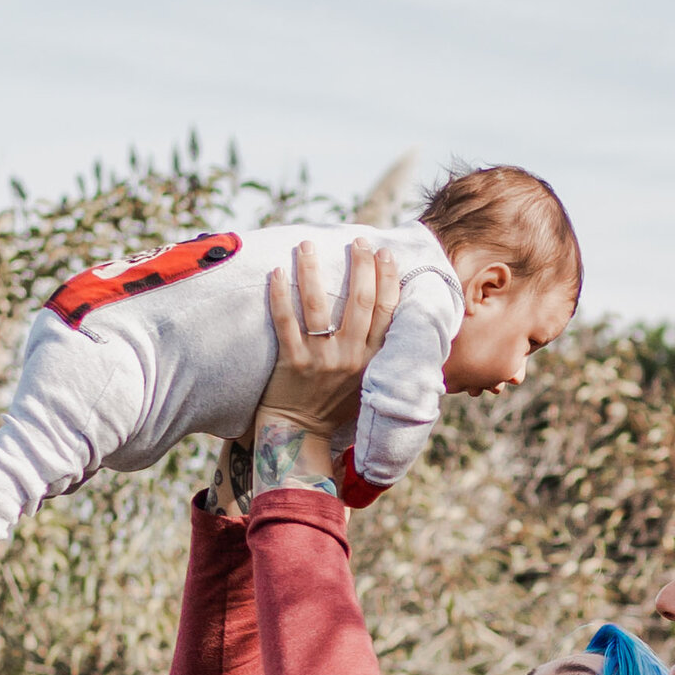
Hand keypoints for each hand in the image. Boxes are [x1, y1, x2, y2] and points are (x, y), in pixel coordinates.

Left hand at [253, 239, 398, 452]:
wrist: (300, 434)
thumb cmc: (335, 405)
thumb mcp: (370, 382)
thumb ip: (381, 353)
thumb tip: (397, 316)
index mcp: (373, 360)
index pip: (387, 311)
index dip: (387, 279)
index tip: (385, 253)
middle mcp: (350, 357)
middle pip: (360, 302)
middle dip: (361, 265)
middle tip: (358, 240)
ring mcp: (321, 359)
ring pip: (318, 306)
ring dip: (312, 270)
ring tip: (308, 245)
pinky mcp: (292, 362)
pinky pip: (285, 321)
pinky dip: (280, 294)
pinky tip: (276, 271)